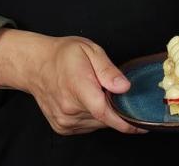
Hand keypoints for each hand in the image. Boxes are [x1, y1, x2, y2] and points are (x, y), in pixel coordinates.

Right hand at [0, 29, 145, 135]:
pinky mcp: (62, 128)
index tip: (142, 125)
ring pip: (97, 123)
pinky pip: (88, 126)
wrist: (36, 65)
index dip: (125, 121)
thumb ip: (108, 70)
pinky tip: (87, 100)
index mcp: (77, 87)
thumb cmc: (63, 55)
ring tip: (95, 90)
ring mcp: (64, 121)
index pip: (104, 112)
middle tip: (111, 87)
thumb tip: (124, 87)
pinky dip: (93, 116)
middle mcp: (69, 109)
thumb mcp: (90, 51)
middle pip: (104, 117)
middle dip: (115, 106)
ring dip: (104, 111)